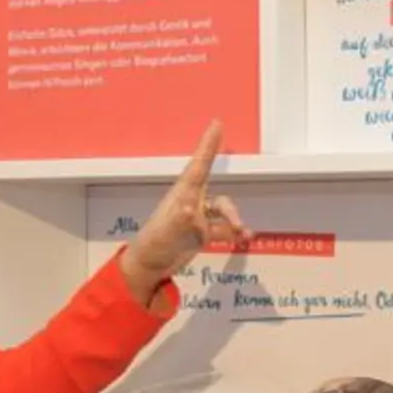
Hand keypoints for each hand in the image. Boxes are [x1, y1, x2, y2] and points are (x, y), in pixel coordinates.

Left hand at [120, 120, 252, 300]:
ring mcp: (198, 219)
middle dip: (230, 209)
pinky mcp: (202, 233)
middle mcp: (191, 203)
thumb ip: (179, 220)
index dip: (208, 146)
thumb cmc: (152, 246)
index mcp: (181, 196)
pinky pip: (224, 228)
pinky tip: (245, 238)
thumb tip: (192, 209)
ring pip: (223, 213)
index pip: (198, 167)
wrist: (148, 267)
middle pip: (218, 198)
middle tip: (235, 225)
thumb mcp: (165, 233)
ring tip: (240, 234)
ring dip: (233, 222)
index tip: (216, 124)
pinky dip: (235, 233)